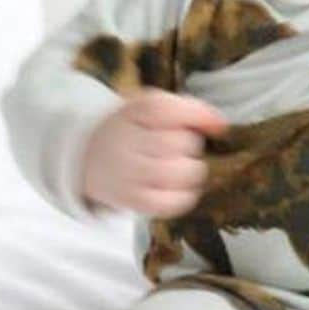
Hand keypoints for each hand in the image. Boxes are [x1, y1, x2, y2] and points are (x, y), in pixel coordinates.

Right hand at [81, 89, 227, 216]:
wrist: (87, 156)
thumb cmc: (133, 129)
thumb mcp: (152, 106)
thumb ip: (190, 110)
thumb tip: (221, 126)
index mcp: (132, 111)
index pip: (167, 110)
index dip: (197, 117)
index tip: (215, 127)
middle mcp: (126, 141)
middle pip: (179, 143)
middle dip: (191, 145)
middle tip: (180, 149)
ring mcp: (126, 173)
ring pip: (178, 173)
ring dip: (191, 170)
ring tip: (181, 167)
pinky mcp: (130, 200)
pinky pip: (168, 203)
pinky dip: (184, 197)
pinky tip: (179, 188)